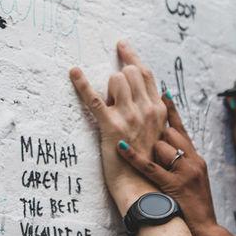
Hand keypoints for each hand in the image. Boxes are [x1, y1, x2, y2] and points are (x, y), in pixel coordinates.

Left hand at [69, 41, 168, 212]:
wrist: (145, 189)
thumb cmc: (152, 166)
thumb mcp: (162, 135)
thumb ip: (156, 114)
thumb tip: (154, 96)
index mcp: (159, 110)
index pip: (146, 74)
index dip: (132, 57)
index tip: (122, 46)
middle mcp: (147, 109)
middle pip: (130, 73)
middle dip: (119, 77)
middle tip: (114, 93)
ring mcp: (130, 117)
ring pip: (116, 80)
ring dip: (108, 88)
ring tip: (108, 105)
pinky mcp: (111, 127)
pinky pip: (94, 99)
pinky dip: (82, 84)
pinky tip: (73, 72)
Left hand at [115, 93, 218, 235]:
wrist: (205, 230)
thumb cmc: (194, 207)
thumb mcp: (194, 178)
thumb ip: (183, 160)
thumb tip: (165, 143)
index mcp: (195, 157)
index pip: (179, 126)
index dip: (168, 107)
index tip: (159, 88)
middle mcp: (192, 160)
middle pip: (169, 132)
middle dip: (154, 134)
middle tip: (141, 136)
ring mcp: (184, 172)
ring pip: (162, 145)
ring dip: (151, 152)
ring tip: (150, 164)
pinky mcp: (174, 185)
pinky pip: (150, 166)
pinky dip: (133, 156)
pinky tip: (120, 145)